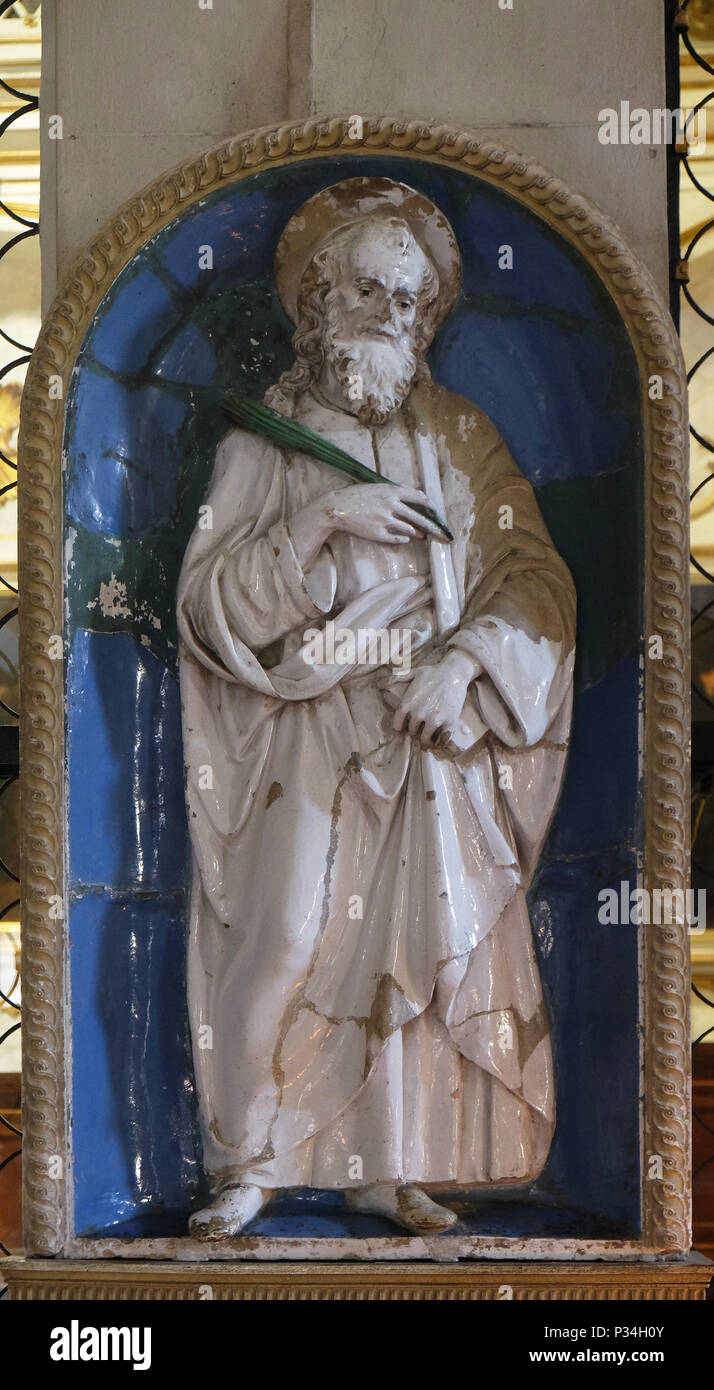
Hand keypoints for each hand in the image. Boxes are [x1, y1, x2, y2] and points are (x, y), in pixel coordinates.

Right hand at [289, 484, 444, 567]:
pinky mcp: (378, 534)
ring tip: (422, 536)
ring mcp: (385, 521)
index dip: (429, 505)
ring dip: (417, 533)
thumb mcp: (376, 487)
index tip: (435, 510)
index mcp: (391, 492)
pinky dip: (403, 540)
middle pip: (418, 517)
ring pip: (409, 530)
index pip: (418, 498)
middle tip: (441, 532)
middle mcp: (391, 506)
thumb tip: (413, 494)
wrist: (337, 507)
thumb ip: (394, 491)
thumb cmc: (356, 495)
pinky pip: (396, 539)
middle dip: (432, 526)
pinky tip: (406, 540)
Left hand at [385, 650, 480, 747]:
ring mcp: (433, 719)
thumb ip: (399, 678)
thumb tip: (385, 682)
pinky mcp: (448, 722)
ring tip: (428, 739)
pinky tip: (440, 739)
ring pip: (425, 738)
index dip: (400, 727)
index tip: (402, 729)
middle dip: (415, 731)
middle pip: (412, 731)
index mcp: (407, 703)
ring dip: (426, 739)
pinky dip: (440, 741)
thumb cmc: (434, 672)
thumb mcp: (414, 672)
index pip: (398, 723)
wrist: (455, 673)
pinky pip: (442, 739)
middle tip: (419, 730)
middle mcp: (418, 713)